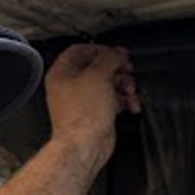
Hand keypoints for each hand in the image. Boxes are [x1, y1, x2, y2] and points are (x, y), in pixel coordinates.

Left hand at [43, 43, 140, 172]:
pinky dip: (125, 101)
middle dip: (117, 69)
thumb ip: (109, 58)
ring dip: (125, 86)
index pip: (81, 50)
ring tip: (131, 92)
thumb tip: (118, 52)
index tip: (117, 54)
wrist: (85, 145)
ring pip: (109, 84)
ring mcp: (83, 101)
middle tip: (128, 70)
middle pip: (98, 67)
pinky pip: (113, 100)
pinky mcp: (95, 114)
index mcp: (62, 73)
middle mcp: (70, 86)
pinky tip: (132, 105)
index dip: (101, 49)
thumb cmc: (82, 116)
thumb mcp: (98, 75)